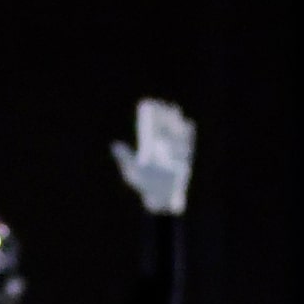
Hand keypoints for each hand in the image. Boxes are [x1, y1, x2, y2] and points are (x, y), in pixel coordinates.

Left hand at [111, 98, 194, 213]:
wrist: (159, 200)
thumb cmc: (144, 185)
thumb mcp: (132, 171)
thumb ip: (125, 157)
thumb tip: (115, 144)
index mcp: (152, 146)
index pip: (153, 126)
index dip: (153, 115)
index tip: (149, 104)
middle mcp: (165, 147)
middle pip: (167, 127)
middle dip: (166, 116)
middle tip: (164, 107)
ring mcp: (176, 152)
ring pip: (178, 133)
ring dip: (176, 123)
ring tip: (174, 113)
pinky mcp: (185, 159)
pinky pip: (188, 145)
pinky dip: (187, 136)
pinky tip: (187, 125)